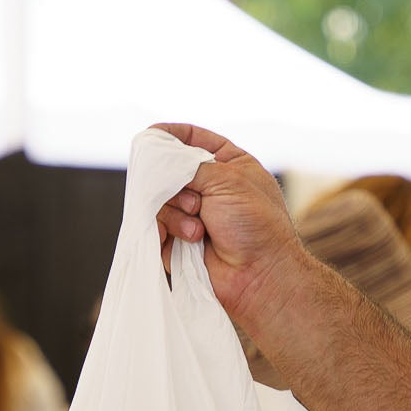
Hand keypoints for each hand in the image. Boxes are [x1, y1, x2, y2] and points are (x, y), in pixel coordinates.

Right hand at [151, 123, 316, 326]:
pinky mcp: (178, 240)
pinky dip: (166, 231)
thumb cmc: (254, 224)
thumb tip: (159, 161)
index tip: (151, 135)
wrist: (259, 275)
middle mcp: (209, 187)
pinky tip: (186, 240)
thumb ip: (189, 165)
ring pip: (159, 200)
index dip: (170, 135)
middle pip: (168, 170)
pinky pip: (155, 226)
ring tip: (199, 231)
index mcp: (228, 164)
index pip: (192, 138)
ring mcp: (192, 214)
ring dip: (177, 214)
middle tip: (196, 203)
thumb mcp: (226, 180)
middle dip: (175, 185)